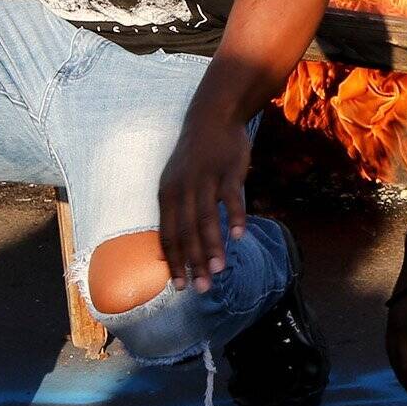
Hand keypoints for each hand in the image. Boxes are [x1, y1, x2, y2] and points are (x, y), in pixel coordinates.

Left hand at [154, 107, 253, 292]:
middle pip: (186, 232)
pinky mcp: (227, 170)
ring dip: (212, 246)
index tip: (178, 287)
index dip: (173, 262)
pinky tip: (239, 236)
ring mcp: (205, 178)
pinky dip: (235, 217)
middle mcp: (182, 189)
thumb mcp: (176, 181)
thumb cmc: (195, 156)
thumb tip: (177, 244)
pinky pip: (230, 197)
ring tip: (218, 270)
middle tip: (201, 288)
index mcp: (167, 195)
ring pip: (206, 218)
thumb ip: (177, 210)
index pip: (167, 235)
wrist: (212, 117)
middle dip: (193, 263)